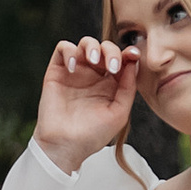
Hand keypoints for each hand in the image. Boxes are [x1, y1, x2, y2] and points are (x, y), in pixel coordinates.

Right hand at [33, 33, 140, 171]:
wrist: (65, 146)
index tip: (133, 55)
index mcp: (110, 84)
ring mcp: (75, 71)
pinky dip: (69, 50)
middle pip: (105, 48)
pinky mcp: (57, 71)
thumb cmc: (93, 134)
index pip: (121, 60)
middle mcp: (93, 75)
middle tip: (112, 66)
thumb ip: (128, 88)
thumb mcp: (119, 112)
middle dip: (111, 51)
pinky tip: (73, 67)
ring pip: (85, 43)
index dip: (128, 53)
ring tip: (93, 60)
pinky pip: (63, 48)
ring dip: (91, 46)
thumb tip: (133, 62)